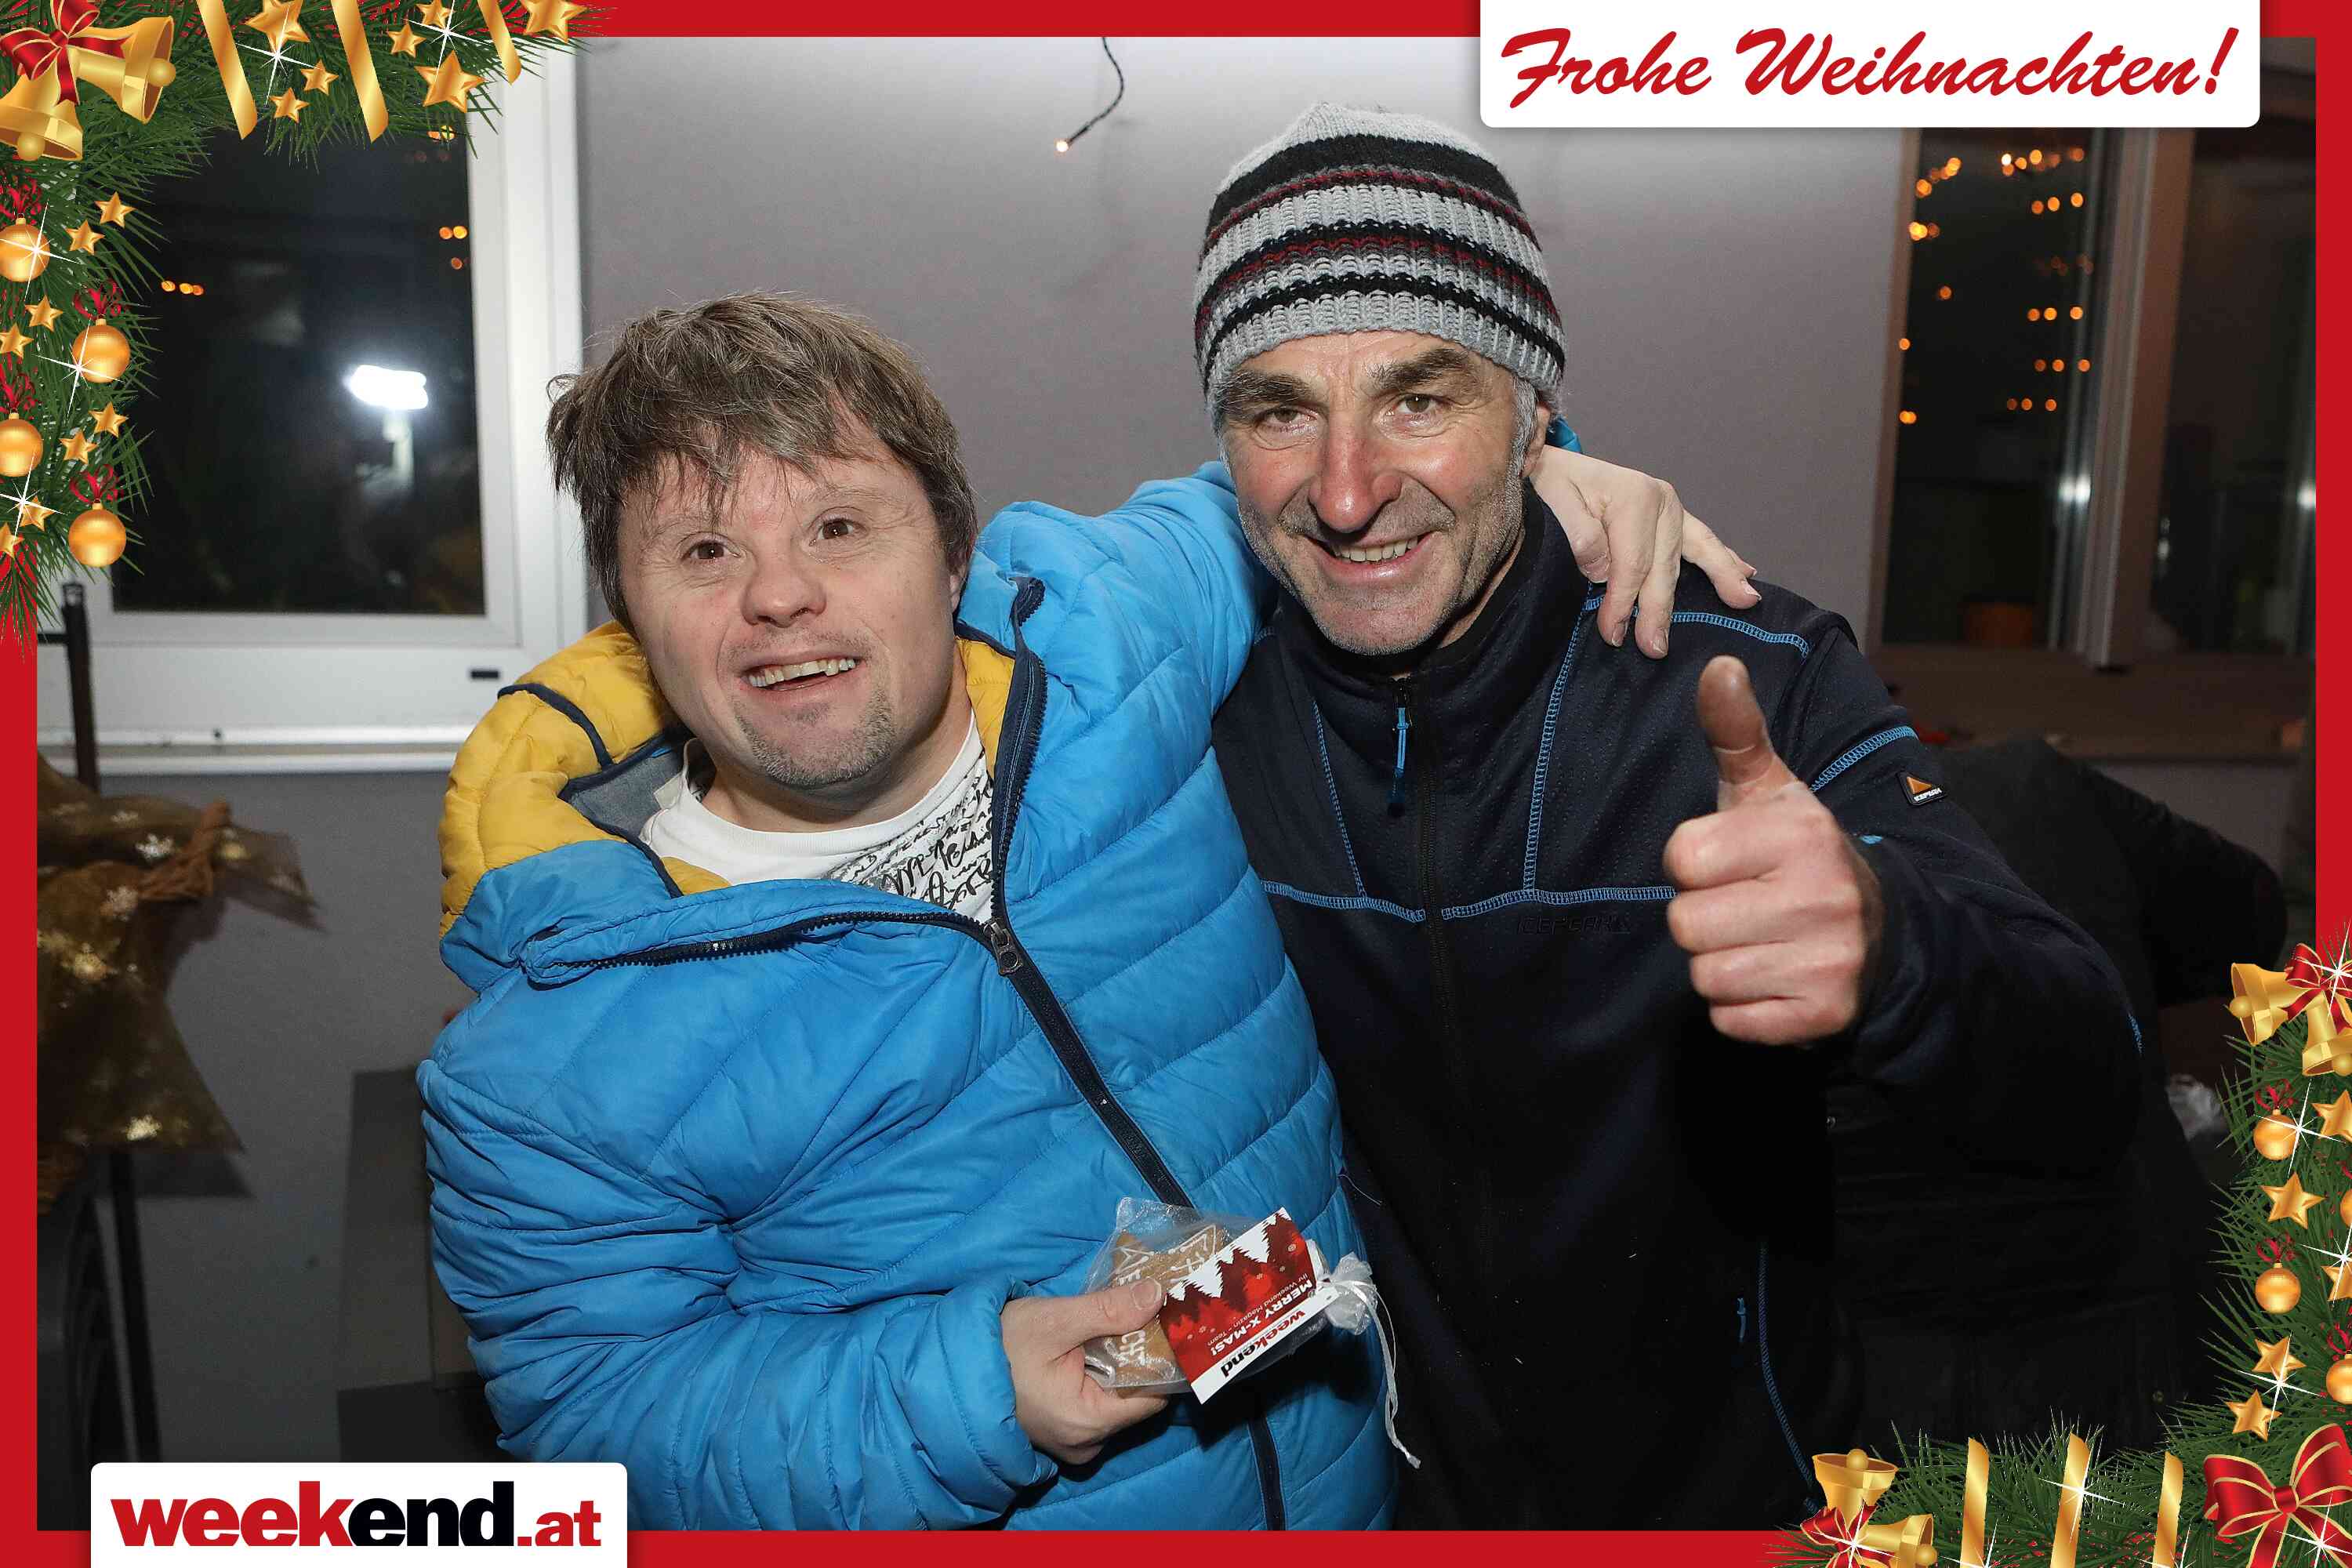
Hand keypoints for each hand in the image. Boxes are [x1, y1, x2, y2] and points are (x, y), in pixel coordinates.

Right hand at [1000, 1279, 1171, 1465]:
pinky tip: (1089, 1347)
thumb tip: (1158, 1295)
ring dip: (1118, 1364)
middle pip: (1137, 1398)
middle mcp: (1085, 1444)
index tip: (1162, 1319)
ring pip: (1117, 1400)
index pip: (1154, 1395)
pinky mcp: (1062, 1433)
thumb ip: (1109, 1310)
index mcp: (1088, 1423)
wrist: (950, 1367)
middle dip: (1138, 1355)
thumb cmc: (999, 1346)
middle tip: (1135, 1313)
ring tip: (1108, 1326)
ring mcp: (1072, 1443)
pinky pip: (1097, 1404)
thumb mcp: (1055, 1319)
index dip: (1161, 1355)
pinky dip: (1099, 1376)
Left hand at [1528, 446, 1759, 656]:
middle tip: (1655, 648)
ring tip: (1743, 603)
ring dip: (1719, 581)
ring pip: (1694, 554)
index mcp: (1635, 496)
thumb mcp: (1552, 502)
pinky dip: (1724, 559)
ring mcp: (1672, 508)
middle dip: (1659, 610)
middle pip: (1664, 567)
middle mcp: (1662, 501)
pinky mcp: (1673, 516)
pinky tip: (1747, 575)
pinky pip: (1703, 541)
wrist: (1552, 466)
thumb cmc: (1550, 486)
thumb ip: (1578, 534)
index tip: (1612, 633)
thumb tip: (1604, 570)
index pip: (1633, 564)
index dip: (1623, 602)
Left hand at [1662, 656, 1883, 1044]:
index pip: (1682, 859)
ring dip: (1719, 963)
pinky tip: (1771, 976)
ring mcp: (1827, 959)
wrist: (1882, 930)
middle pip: (1685, 924)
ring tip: (1758, 941)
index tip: (1727, 862)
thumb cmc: (1797, 854)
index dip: (1692, 863)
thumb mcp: (1769, 790)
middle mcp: (1820, 895)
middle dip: (1702, 918)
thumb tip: (1718, 667)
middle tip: (1742, 906)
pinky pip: (1730, 1020)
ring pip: (1705, 975)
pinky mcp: (1823, 1015)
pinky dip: (1740, 1007)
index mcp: (1799, 833)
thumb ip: (1736, 732)